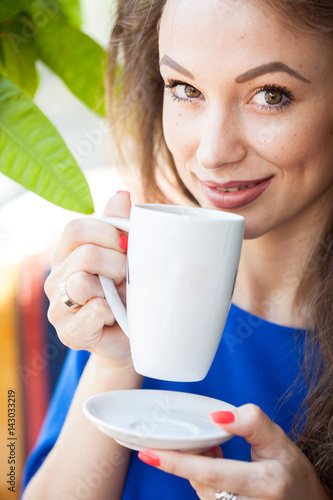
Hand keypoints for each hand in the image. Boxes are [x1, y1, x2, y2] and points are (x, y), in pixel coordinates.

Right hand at [45, 191, 132, 366]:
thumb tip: (121, 194)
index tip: (129, 245)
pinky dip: (106, 312)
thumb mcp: (124, 257)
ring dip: (112, 288)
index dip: (107, 232)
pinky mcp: (69, 332)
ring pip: (81, 282)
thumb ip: (118, 227)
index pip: (76, 229)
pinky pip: (86, 314)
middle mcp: (57, 278)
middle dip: (118, 263)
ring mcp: (58, 307)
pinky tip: (113, 314)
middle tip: (129, 276)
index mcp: (67, 255)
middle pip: (84, 254)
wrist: (130, 336)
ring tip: (121, 297)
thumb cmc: (126, 294)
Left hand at [138, 404, 328, 499]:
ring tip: (211, 448)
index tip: (150, 453)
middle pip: (200, 481)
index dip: (178, 463)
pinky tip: (213, 461)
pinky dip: (202, 476)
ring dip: (196, 465)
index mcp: (265, 484)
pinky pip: (206, 495)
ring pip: (200, 488)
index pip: (212, 473)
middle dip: (187, 457)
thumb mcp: (280, 440)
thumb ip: (252, 423)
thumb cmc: (292, 473)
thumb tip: (218, 415)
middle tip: (188, 438)